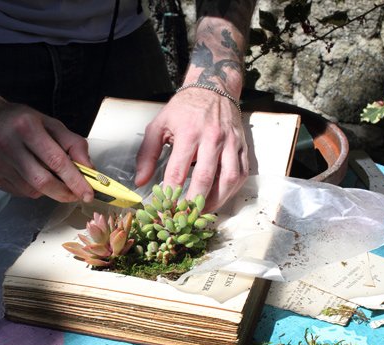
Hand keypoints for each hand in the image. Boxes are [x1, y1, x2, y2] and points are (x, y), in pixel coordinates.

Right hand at [0, 102, 93, 202]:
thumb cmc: (23, 122)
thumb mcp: (51, 124)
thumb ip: (74, 144)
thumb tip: (90, 169)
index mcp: (27, 128)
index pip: (56, 161)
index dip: (75, 180)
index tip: (88, 194)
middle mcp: (8, 145)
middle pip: (43, 181)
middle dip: (65, 192)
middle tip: (77, 195)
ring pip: (33, 190)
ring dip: (49, 189)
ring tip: (50, 174)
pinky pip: (21, 193)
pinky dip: (34, 189)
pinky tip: (32, 174)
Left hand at [135, 88, 247, 211]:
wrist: (213, 88)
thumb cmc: (183, 109)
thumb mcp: (159, 125)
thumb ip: (147, 153)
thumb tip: (140, 181)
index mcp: (188, 132)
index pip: (178, 170)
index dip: (171, 193)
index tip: (165, 208)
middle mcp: (212, 138)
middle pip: (205, 178)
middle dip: (194, 202)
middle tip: (185, 217)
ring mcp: (231, 142)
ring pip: (228, 179)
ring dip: (217, 200)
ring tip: (203, 211)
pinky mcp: (243, 146)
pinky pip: (242, 173)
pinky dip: (232, 190)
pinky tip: (220, 198)